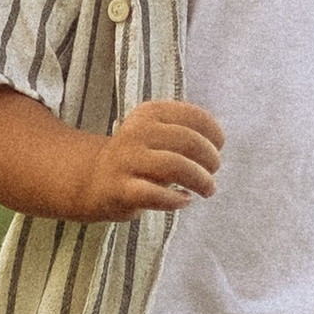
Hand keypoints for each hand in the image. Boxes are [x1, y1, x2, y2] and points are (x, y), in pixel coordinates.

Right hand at [78, 97, 223, 219]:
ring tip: (208, 189)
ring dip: (201, 180)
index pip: (194, 116)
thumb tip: (217, 147)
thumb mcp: (158, 134)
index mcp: (149, 113)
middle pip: (189, 141)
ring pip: (176, 166)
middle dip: (210, 159)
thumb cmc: (139, 157)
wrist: (94, 179)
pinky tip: (184, 200)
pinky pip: (156, 195)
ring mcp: (127, 160)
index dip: (214, 133)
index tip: (219, 147)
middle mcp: (137, 132)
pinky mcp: (121, 189)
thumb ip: (185, 134)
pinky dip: (177, 200)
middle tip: (213, 172)